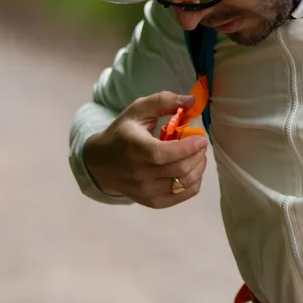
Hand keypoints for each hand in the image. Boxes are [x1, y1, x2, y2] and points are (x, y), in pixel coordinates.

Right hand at [82, 91, 208, 208]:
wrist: (101, 164)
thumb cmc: (123, 133)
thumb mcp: (138, 110)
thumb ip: (163, 101)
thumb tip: (191, 100)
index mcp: (135, 148)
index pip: (164, 153)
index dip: (187, 147)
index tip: (201, 138)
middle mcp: (140, 173)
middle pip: (180, 169)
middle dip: (198, 155)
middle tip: (201, 145)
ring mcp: (146, 191)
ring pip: (184, 183)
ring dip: (198, 167)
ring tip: (198, 156)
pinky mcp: (152, 202)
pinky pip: (183, 195)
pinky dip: (194, 182)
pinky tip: (192, 170)